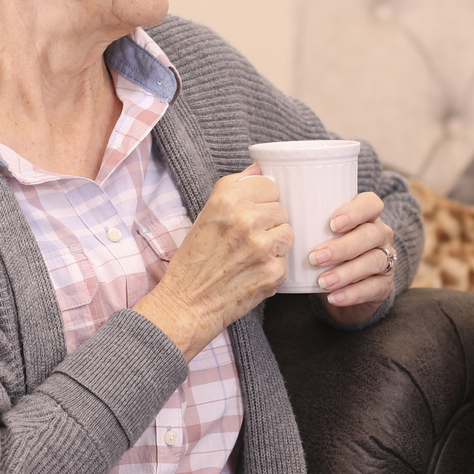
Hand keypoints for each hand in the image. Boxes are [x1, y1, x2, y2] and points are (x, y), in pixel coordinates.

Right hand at [135, 167, 290, 359]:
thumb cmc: (193, 262)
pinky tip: (252, 273)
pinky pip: (286, 260)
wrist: (185, 304)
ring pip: (288, 233)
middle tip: (247, 240)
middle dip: (268, 223)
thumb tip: (258, 168)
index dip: (262, 200)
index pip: (269, 185)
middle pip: (280, 209)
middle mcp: (245, 218)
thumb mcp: (205, 216)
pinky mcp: (273, 271)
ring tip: (251, 256)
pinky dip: (273, 268)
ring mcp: (262, 246)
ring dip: (275, 244)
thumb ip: (233, 190)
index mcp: (227, 199)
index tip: (251, 212)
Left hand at [310, 190, 394, 325]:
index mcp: (366, 216)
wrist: (340, 289)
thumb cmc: (323, 251)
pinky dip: (353, 293)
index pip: (371, 204)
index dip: (355, 211)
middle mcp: (380, 234)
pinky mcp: (385, 285)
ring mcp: (386, 259)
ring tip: (322, 282)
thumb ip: (298, 215)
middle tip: (315, 258)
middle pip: (371, 234)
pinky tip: (333, 297)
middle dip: (343, 246)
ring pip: (374, 261)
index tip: (331, 223)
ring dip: (346, 272)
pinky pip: (374, 287)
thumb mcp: (314, 233)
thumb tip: (261, 186)